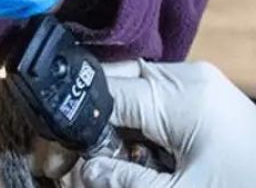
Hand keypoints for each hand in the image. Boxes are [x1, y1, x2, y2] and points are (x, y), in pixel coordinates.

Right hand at [77, 61, 255, 187]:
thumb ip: (128, 183)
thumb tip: (82, 171)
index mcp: (182, 96)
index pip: (105, 91)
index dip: (73, 123)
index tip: (53, 155)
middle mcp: (187, 77)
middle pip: (112, 85)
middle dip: (87, 123)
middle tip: (66, 165)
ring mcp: (196, 83)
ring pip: (129, 92)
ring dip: (109, 126)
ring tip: (101, 165)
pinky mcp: (201, 96)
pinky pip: (152, 100)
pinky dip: (134, 126)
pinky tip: (133, 156)